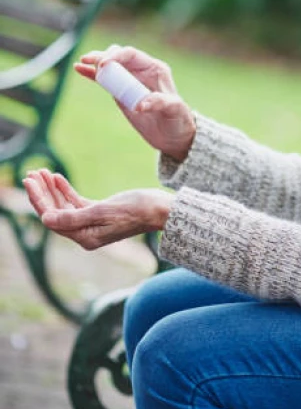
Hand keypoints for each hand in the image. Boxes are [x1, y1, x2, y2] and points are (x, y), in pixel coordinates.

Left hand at [23, 169, 173, 250]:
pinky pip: (76, 202)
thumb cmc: (137, 209)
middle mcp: (86, 233)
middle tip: (31, 173)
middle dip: (42, 193)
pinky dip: (66, 190)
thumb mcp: (104, 211)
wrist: (161, 209)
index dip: (39, 200)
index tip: (30, 181)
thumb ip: (74, 217)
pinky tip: (57, 178)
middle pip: (56, 212)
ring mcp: (92, 223)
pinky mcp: (99, 213)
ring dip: (52, 190)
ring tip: (41, 172)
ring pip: (64, 206)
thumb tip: (46, 220)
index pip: (53, 218)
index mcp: (85, 236)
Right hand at [75, 44, 195, 161]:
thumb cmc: (178, 119)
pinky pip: (104, 79)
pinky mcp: (120, 92)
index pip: (131, 55)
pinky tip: (78, 68)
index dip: (116, 56)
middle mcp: (141, 71)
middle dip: (103, 56)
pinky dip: (92, 74)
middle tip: (91, 63)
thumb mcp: (174, 110)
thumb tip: (140, 104)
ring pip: (109, 65)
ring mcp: (129, 81)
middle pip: (118, 56)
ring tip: (82, 63)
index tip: (104, 65)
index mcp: (154, 68)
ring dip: (95, 62)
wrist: (173, 135)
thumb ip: (159, 103)